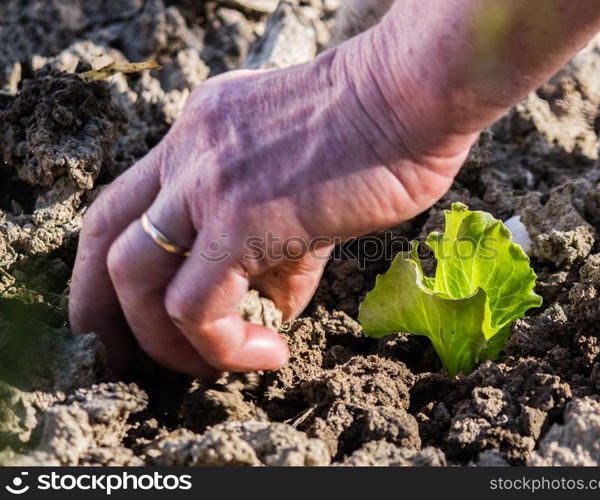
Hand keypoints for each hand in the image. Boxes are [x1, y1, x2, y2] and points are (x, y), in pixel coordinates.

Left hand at [69, 47, 474, 377]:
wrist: (415, 93)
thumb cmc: (384, 133)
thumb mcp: (310, 187)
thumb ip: (282, 247)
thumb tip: (275, 305)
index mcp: (203, 134)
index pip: (130, 205)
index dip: (117, 270)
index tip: (138, 320)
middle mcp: (190, 149)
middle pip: (105, 235)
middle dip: (101, 309)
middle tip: (134, 361)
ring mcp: (208, 179)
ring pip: (133, 274)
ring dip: (166, 340)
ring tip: (221, 365)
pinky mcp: (241, 215)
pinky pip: (196, 304)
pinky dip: (220, 346)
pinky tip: (269, 354)